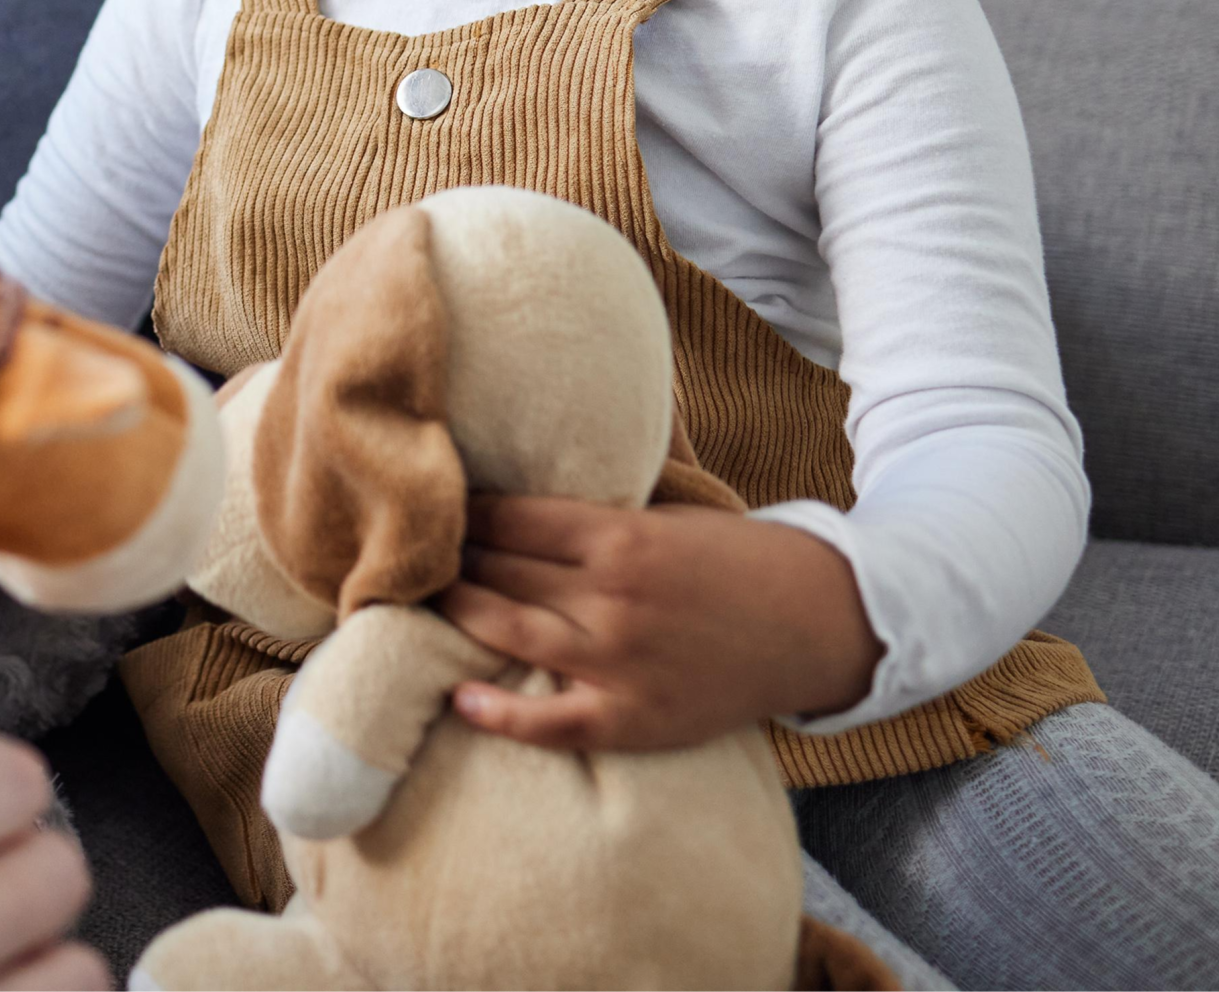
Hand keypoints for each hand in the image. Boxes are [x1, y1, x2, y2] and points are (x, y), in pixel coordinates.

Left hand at [437, 494, 881, 752]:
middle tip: (408, 552)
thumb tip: (522, 496)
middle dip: (451, 560)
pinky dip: (500, 714)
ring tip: (419, 602)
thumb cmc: (732, 560)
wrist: (810, 622)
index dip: (464, 513)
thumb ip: (598, 516)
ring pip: (509, 633)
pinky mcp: (633, 719)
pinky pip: (552, 722)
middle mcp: (611, 596)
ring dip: (458, 614)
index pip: (511, 518)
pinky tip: (459, 695)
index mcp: (620, 535)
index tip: (431, 507)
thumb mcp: (667, 515)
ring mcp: (620, 662)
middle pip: (501, 571)